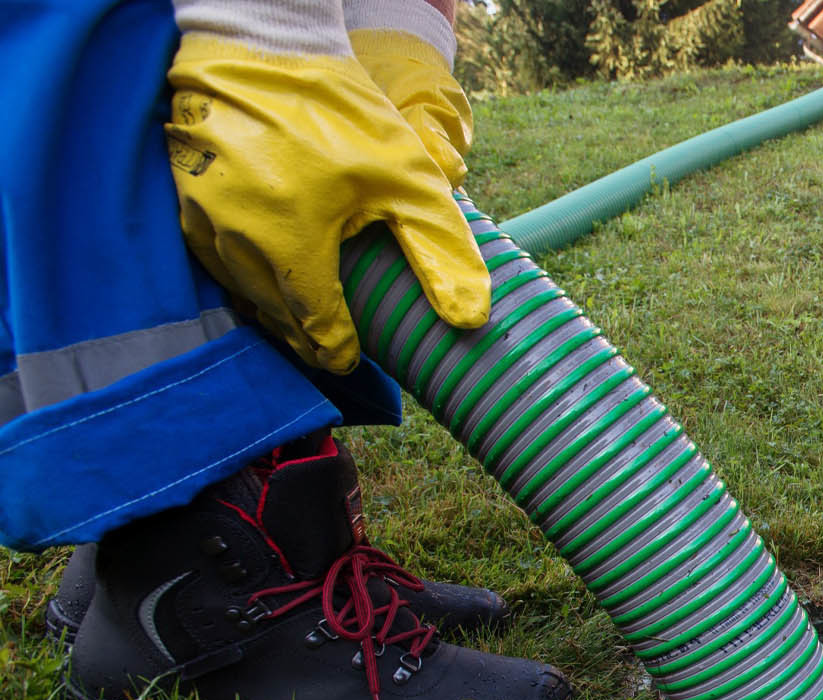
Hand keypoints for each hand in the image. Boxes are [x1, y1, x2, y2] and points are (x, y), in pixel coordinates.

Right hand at [166, 35, 490, 373]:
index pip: (315, 327)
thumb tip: (470, 320)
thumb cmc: (340, 111)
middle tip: (331, 350)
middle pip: (275, 316)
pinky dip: (242, 277)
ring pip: (240, 291)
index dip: (338, 350)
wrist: (263, 45)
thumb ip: (441, 251)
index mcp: (291, 241)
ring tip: (302, 322)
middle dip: (305, 337)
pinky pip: (214, 259)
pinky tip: (267, 278)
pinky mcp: (181, 200)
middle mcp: (236, 239)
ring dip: (272, 311)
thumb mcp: (410, 180)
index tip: (352, 360)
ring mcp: (200, 219)